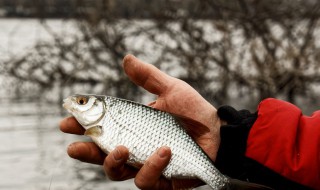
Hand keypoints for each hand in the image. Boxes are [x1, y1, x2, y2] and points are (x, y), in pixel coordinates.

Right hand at [60, 54, 221, 188]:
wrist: (219, 132)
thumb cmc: (194, 111)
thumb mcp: (170, 90)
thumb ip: (148, 77)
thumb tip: (126, 58)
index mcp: (133, 127)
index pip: (102, 128)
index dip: (82, 126)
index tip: (68, 120)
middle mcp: (135, 148)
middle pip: (102, 155)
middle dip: (86, 152)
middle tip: (74, 148)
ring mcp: (147, 165)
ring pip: (118, 172)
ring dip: (114, 162)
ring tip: (123, 147)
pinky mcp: (162, 179)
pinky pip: (147, 181)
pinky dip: (151, 167)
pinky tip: (165, 151)